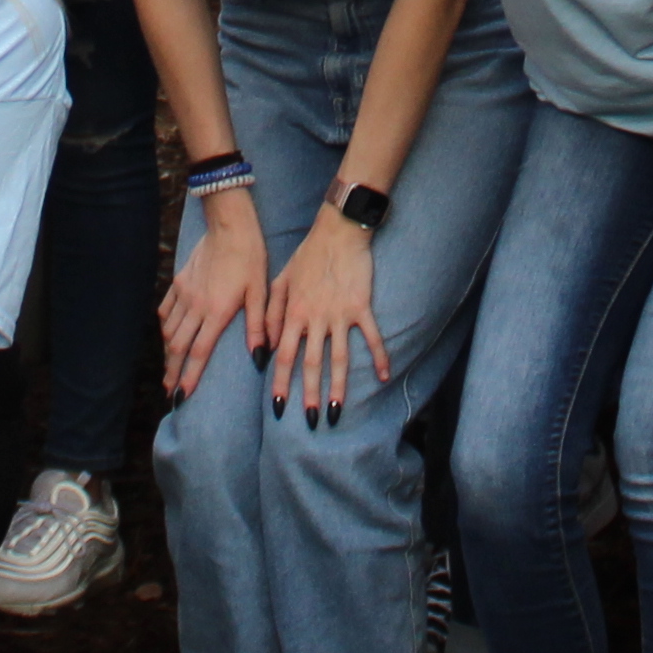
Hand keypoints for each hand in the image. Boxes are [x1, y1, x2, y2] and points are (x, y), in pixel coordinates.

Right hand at [159, 184, 265, 398]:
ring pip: (169, 331)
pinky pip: (166, 310)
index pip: (199, 352)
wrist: (230, 225)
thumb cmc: (250, 258)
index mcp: (216, 312)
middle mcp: (195, 306)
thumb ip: (257, 326)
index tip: (182, 396)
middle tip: (170, 393)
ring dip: (167, 354)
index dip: (189, 376)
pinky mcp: (179, 282)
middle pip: (178, 347)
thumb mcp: (260, 292)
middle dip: (173, 372)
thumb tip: (259, 358)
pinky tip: (167, 337)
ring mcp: (184, 294)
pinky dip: (165, 328)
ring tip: (168, 372)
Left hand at [264, 203, 393, 418]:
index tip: (279, 407)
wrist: (338, 231)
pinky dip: (379, 356)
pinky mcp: (361, 307)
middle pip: (311, 363)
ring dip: (338, 386)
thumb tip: (268, 346)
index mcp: (294, 313)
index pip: (284, 356)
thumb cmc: (307, 255)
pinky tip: (384, 376)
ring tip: (336, 411)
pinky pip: (372, 336)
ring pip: (339, 357)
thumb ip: (272, 314)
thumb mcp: (280, 281)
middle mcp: (316, 318)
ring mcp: (340, 314)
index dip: (280, 383)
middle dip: (309, 394)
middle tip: (310, 421)